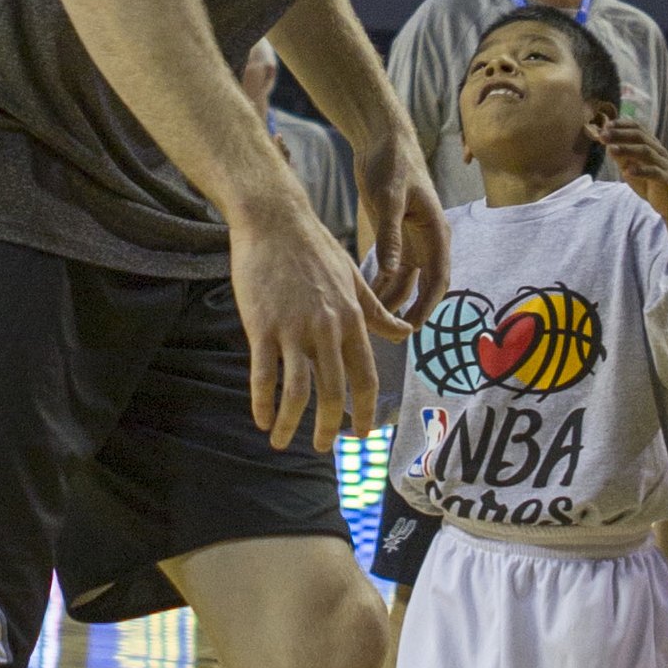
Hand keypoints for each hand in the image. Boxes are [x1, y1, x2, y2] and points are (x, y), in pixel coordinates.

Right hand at [230, 184, 380, 450]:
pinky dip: (262, 402)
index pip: (365, 377)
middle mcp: (326, 328)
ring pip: (297, 390)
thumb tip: (405, 332)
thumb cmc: (314, 247)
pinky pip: (263, 374)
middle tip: (322, 448)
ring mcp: (293, 328)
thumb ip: (377, 311)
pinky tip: (261, 419)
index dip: (365, 411)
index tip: (361, 433)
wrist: (275, 220)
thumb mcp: (354, 278)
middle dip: (328, 427)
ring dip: (291, 424)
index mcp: (351, 319)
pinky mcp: (262, 325)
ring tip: (282, 441)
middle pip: (332, 391)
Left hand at [352, 123, 448, 333]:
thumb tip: (394, 271)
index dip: (429, 305)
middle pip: (424, 285)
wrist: (383, 138)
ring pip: (407, 279)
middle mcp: (429, 238)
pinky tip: (363, 296)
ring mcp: (413, 237)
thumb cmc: (391, 163)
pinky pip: (394, 267)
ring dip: (393, 298)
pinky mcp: (397, 234)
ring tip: (371, 318)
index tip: (414, 328)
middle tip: (390, 333)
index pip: (439, 278)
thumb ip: (391, 235)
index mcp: (436, 231)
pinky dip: (382, 282)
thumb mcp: (389, 199)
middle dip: (409, 309)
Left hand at [605, 121, 667, 217]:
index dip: (621, 125)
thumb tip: (608, 146)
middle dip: (620, 134)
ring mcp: (664, 164)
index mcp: (652, 145)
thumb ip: (622, 158)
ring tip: (611, 149)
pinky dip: (640, 171)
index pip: (638, 128)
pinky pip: (654, 172)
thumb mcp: (632, 169)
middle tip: (603, 135)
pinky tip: (627, 171)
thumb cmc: (650, 184)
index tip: (605, 125)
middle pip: (640, 137)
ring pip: (646, 152)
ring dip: (627, 149)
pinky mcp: (666, 179)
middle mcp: (659, 151)